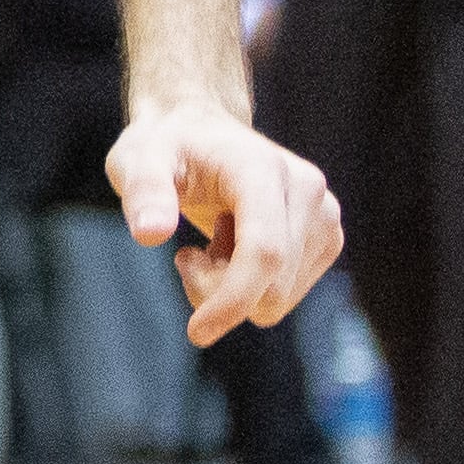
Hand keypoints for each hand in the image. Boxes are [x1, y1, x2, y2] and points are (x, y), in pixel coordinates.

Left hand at [104, 98, 342, 343]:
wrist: (200, 131)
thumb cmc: (165, 147)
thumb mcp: (136, 160)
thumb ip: (143, 192)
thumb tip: (150, 233)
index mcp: (263, 169)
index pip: (265, 251)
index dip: (234, 298)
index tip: (196, 332)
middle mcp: (307, 191)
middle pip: (271, 287)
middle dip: (218, 292)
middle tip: (187, 255)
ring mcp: (325, 216)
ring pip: (279, 299)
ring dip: (232, 288)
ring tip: (212, 241)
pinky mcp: (326, 237)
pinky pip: (285, 295)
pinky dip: (250, 286)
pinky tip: (232, 246)